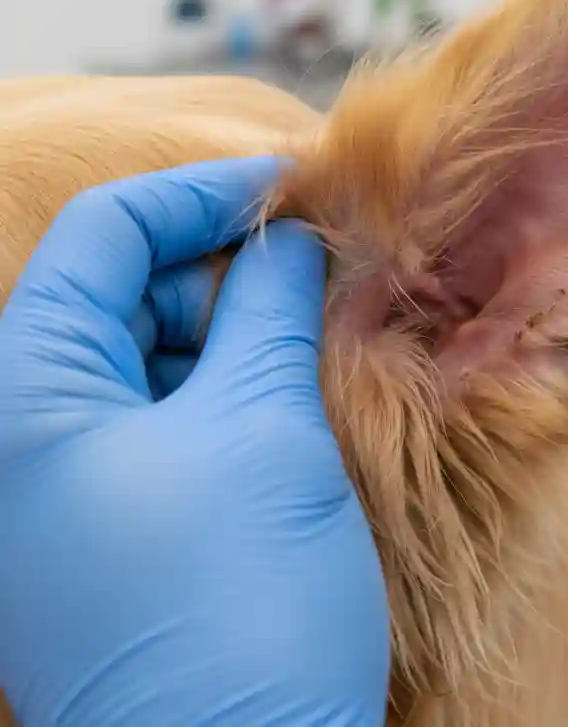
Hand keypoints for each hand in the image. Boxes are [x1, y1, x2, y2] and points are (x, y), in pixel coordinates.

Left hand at [0, 159, 388, 726]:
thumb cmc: (238, 601)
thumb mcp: (262, 423)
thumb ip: (269, 305)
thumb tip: (291, 236)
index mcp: (28, 394)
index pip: (107, 232)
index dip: (203, 193)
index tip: (292, 184)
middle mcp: (31, 430)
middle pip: (127, 288)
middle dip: (225, 263)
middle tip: (321, 260)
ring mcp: (73, 479)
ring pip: (156, 349)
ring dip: (239, 323)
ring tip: (318, 323)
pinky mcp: (122, 515)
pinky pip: (174, 410)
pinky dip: (235, 380)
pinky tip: (298, 382)